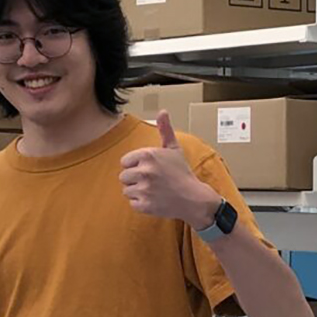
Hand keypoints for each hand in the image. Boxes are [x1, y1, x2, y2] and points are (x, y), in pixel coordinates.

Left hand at [119, 111, 220, 226]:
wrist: (193, 198)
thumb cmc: (182, 173)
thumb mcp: (174, 149)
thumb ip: (165, 130)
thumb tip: (162, 111)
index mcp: (148, 155)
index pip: (125, 161)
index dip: (135, 166)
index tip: (148, 169)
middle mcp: (144, 171)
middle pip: (123, 176)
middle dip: (135, 179)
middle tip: (151, 181)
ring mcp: (144, 189)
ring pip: (127, 190)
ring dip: (137, 192)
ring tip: (153, 191)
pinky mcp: (144, 205)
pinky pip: (132, 203)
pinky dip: (141, 204)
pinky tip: (154, 200)